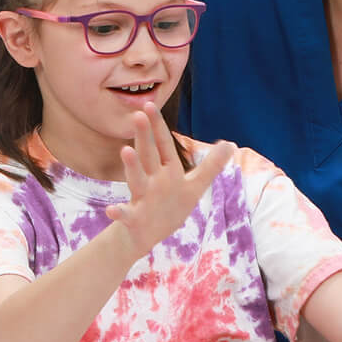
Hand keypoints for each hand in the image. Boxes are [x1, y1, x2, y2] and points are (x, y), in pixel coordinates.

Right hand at [104, 103, 236, 254]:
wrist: (145, 236)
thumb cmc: (169, 207)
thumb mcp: (194, 187)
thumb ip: (211, 166)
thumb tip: (230, 143)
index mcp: (166, 172)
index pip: (163, 145)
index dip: (158, 126)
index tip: (149, 105)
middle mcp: (151, 181)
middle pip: (148, 156)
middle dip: (144, 137)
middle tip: (138, 116)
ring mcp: (141, 199)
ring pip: (136, 180)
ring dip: (132, 166)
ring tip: (126, 151)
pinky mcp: (133, 219)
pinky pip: (125, 215)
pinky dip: (118, 212)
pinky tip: (112, 210)